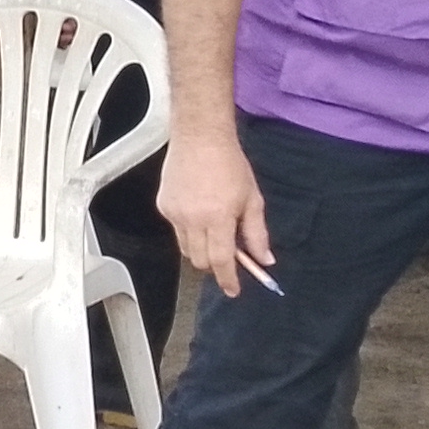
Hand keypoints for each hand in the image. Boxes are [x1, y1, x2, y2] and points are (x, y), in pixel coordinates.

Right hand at [157, 132, 274, 299]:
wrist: (200, 138)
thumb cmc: (230, 164)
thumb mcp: (252, 199)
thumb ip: (257, 233)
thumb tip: (264, 259)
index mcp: (218, 217)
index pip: (222, 261)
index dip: (228, 279)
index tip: (233, 290)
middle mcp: (193, 219)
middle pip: (201, 261)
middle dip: (215, 265)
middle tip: (229, 256)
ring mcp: (175, 213)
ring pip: (186, 249)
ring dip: (201, 249)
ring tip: (214, 230)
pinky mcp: (164, 206)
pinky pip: (176, 230)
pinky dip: (189, 231)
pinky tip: (198, 211)